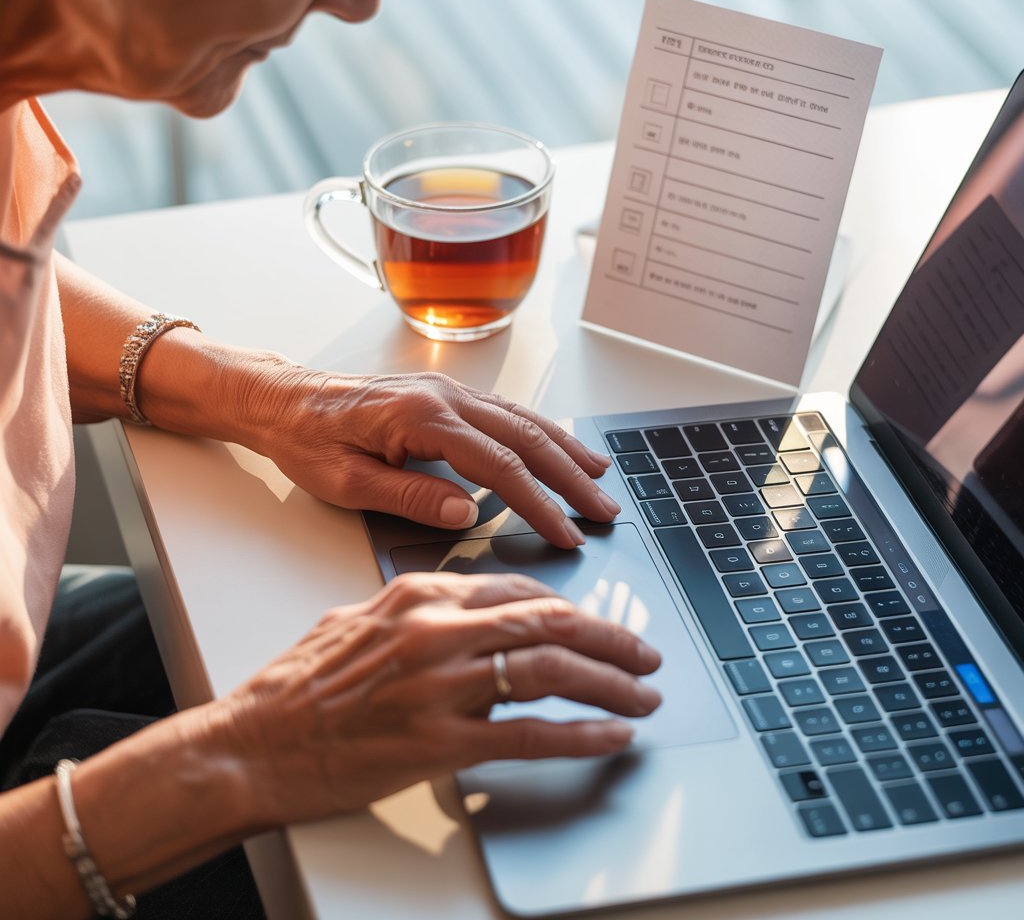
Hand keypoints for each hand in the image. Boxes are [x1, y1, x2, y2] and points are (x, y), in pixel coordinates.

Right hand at [219, 572, 661, 826]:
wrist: (250, 744)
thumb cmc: (298, 685)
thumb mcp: (356, 619)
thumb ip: (416, 609)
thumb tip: (464, 611)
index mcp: (420, 596)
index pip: (518, 588)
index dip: (570, 606)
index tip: (595, 621)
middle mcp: (439, 630)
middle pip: (548, 623)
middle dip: (609, 638)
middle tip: (643, 653)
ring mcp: (442, 686)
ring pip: (551, 671)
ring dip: (610, 683)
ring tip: (643, 694)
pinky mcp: (440, 744)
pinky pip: (530, 735)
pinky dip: (581, 735)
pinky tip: (611, 736)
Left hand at [246, 366, 620, 547]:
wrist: (286, 402)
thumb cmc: (308, 442)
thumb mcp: (346, 483)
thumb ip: (409, 496)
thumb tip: (468, 513)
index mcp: (422, 420)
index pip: (499, 467)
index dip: (540, 503)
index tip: (569, 532)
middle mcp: (445, 399)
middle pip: (526, 438)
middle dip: (571, 477)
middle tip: (605, 511)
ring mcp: (449, 393)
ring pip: (523, 420)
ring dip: (565, 450)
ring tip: (601, 478)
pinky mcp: (447, 397)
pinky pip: (507, 412)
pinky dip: (541, 431)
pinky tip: (560, 445)